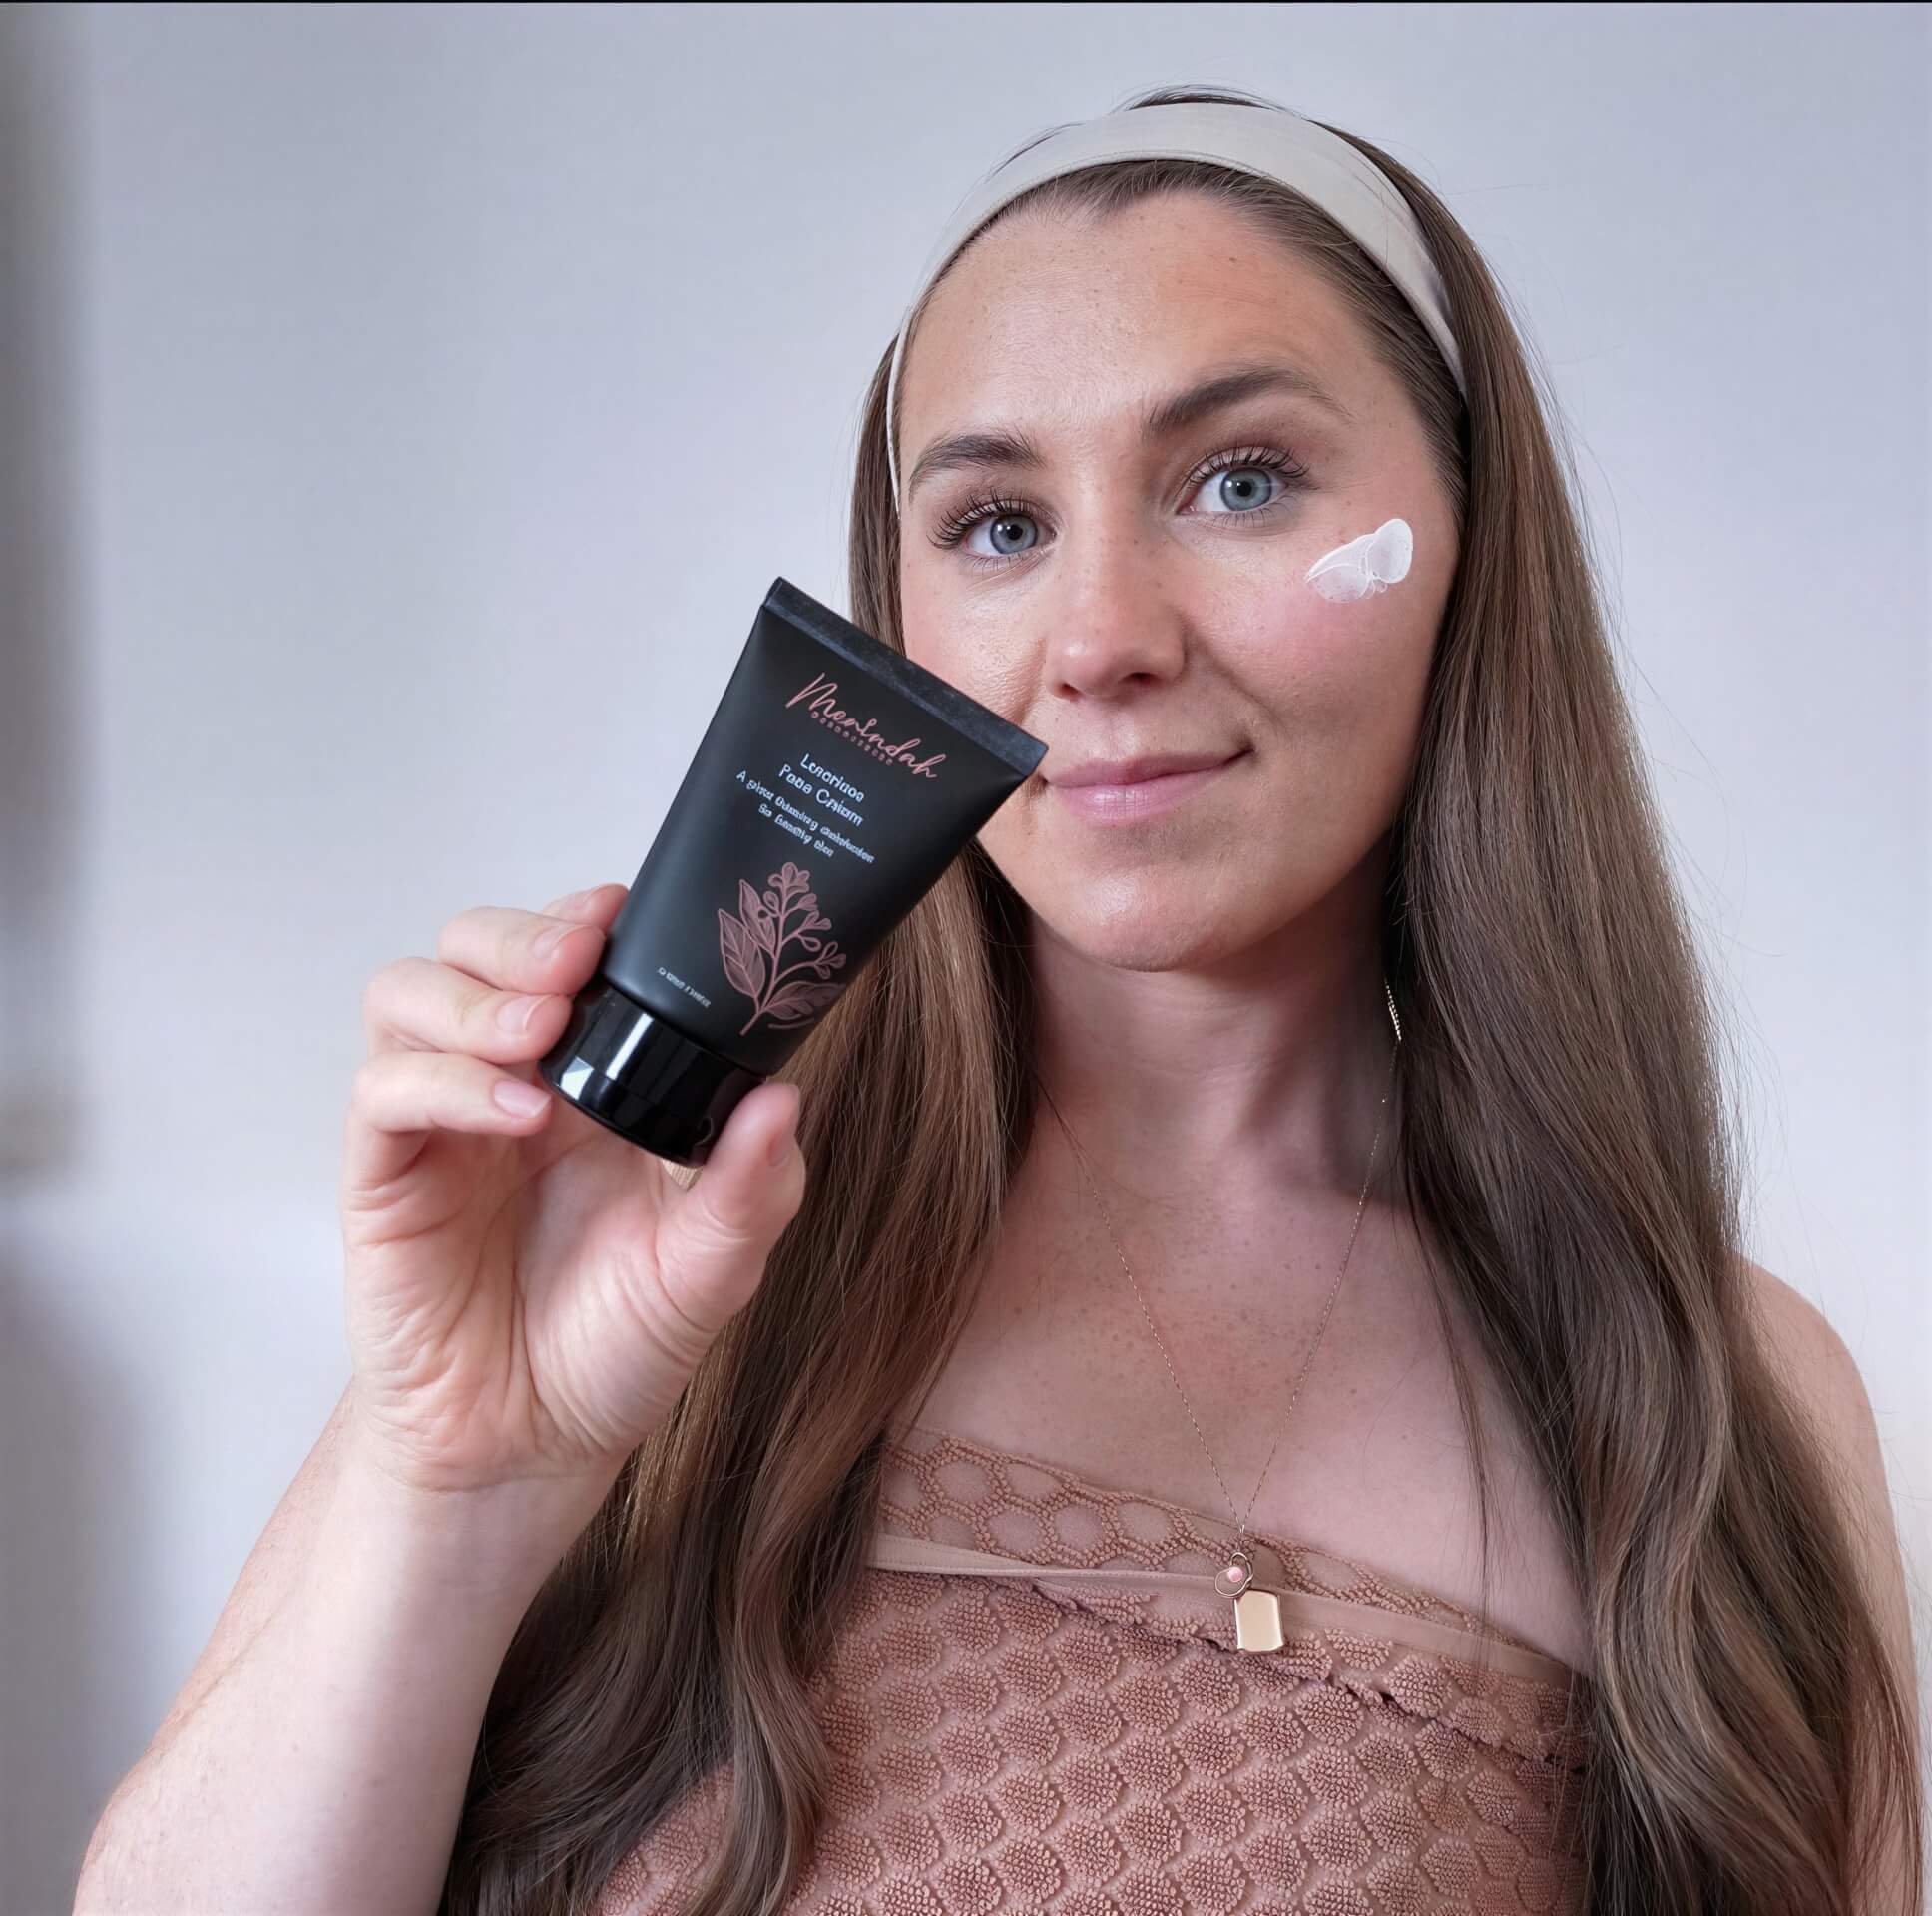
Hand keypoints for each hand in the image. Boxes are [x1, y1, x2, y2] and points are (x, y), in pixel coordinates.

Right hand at [338, 883, 804, 1500]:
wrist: (530, 1449)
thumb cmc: (614, 1347)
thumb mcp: (711, 1270)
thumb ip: (753, 1189)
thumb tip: (784, 1098)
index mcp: (595, 1079)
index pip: (572, 955)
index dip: (589, 919)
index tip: (629, 913)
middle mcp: (511, 1080)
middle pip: (477, 945)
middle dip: (524, 934)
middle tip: (577, 962)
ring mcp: (442, 1120)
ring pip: (411, 992)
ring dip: (476, 993)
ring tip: (541, 1027)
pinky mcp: (387, 1171)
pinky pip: (387, 1089)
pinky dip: (447, 1080)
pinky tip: (514, 1111)